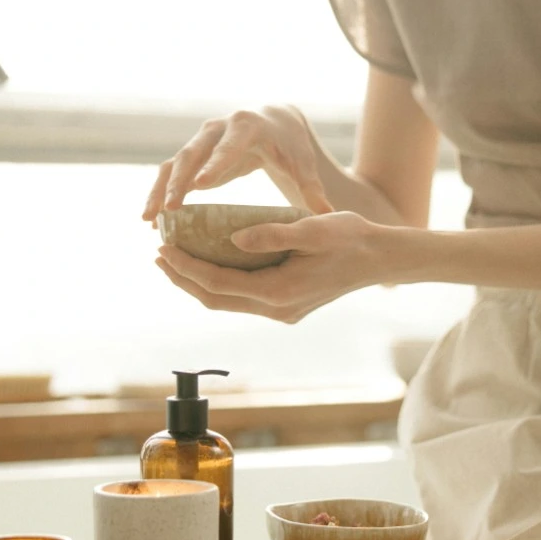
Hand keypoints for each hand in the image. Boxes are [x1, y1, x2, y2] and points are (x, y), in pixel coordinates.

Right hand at [142, 105, 335, 220]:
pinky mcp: (193, 155)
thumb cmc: (290, 145)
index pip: (228, 147)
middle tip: (169, 210)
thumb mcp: (303, 164)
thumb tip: (328, 215)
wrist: (274, 122)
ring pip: (173, 164)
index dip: (214, 166)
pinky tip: (153, 220)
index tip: (200, 187)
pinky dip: (161, 194)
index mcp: (247, 127)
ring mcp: (201, 140)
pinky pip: (170, 173)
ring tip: (149, 220)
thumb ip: (312, 189)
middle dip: (178, 182)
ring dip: (160, 191)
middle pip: (192, 154)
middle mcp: (217, 129)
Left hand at [154, 212, 396, 322]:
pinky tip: (212, 262)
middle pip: (215, 299)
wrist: (381, 258)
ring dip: (199, 282)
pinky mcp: (287, 306)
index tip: (163, 248)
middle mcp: (277, 308)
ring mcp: (282, 311)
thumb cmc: (350, 238)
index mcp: (279, 291)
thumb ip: (270, 234)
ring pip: (228, 301)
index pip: (217, 283)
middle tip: (159, 255)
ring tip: (177, 258)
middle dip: (183, 278)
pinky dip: (222, 281)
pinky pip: (244, 297)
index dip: (186, 267)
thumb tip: (232, 238)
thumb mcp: (311, 228)